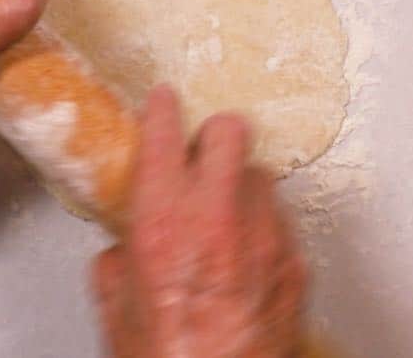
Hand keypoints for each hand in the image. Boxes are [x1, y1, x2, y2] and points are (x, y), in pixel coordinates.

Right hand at [92, 87, 308, 357]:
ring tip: (224, 219)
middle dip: (213, 134)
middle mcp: (219, 218)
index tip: (163, 102)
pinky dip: (263, 232)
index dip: (163, 109)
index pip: (166, 133)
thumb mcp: (116, 309)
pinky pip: (281, 224)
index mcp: (164, 221)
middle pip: (230, 130)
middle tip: (201, 153)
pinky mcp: (296, 263)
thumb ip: (117, 262)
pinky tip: (246, 261)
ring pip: (261, 177)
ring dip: (240, 188)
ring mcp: (266, 237)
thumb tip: (123, 249)